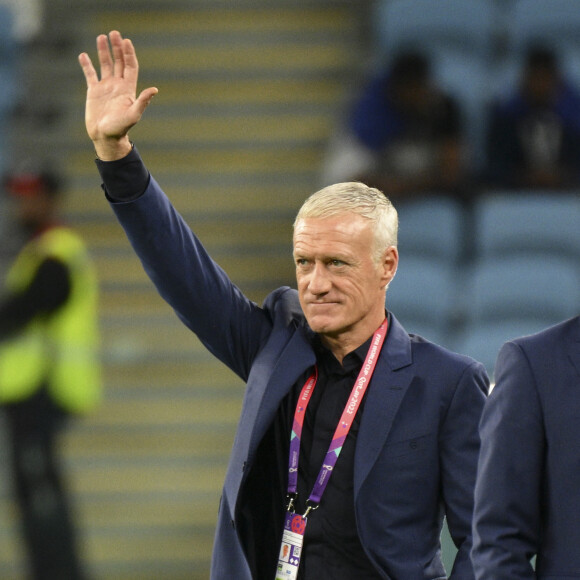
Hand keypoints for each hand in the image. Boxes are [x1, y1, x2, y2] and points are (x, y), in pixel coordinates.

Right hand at [78, 30, 157, 159]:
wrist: (106, 137)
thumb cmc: (121, 128)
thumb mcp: (133, 115)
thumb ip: (143, 101)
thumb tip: (154, 89)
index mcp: (128, 89)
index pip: (130, 67)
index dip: (129, 54)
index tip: (126, 41)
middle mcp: (118, 86)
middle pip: (119, 62)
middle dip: (118, 48)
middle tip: (115, 33)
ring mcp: (106, 88)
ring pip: (105, 65)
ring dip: (104, 51)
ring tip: (101, 37)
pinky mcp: (94, 92)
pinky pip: (90, 75)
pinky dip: (87, 65)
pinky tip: (83, 55)